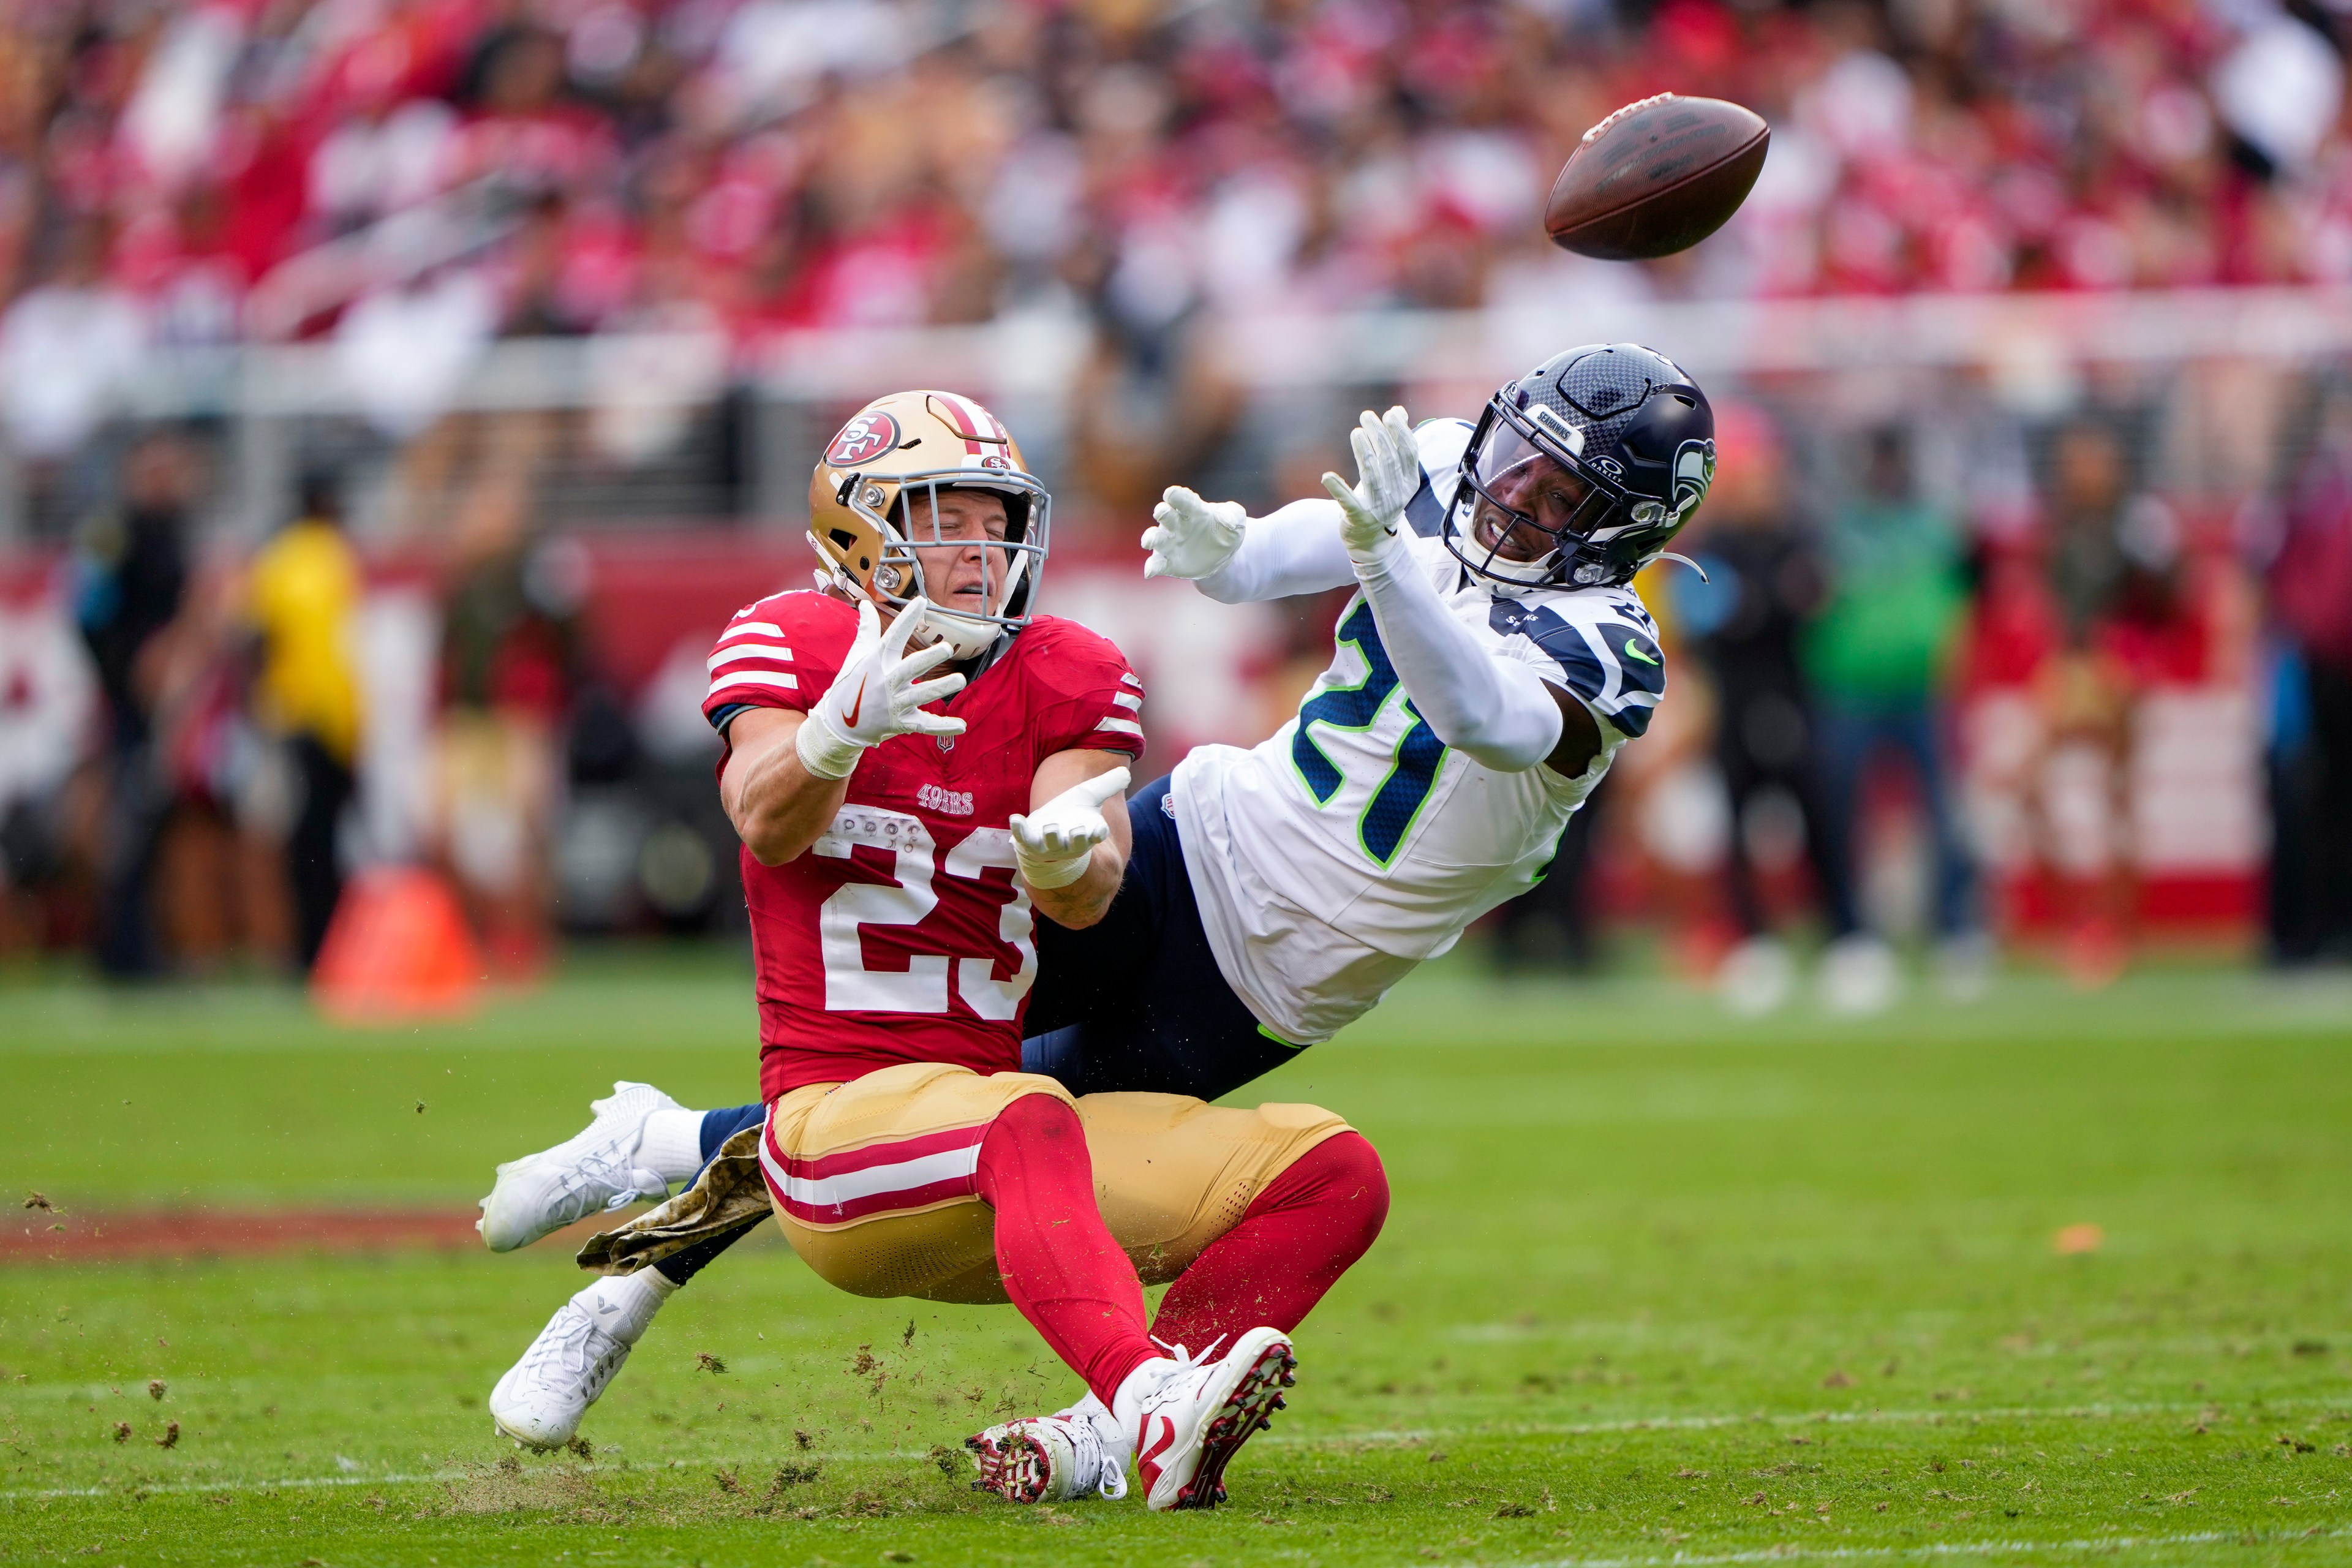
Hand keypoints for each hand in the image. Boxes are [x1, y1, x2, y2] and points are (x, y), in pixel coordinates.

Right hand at [794, 597, 967, 780]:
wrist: (839, 723)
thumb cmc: (851, 683)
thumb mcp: (857, 654)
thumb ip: (867, 629)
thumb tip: (865, 603)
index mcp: (877, 661)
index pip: (893, 636)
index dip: (907, 619)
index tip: (921, 602)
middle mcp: (886, 681)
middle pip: (910, 668)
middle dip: (928, 658)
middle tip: (946, 648)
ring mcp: (894, 703)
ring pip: (920, 695)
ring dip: (940, 688)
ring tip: (960, 680)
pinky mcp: (900, 723)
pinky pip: (924, 725)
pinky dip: (942, 727)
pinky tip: (961, 725)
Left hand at [1008, 765, 1129, 889]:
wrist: (1049, 834)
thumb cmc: (1073, 815)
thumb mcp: (1090, 797)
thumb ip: (1107, 785)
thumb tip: (1126, 772)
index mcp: (1088, 832)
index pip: (1096, 834)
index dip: (1098, 832)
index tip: (1100, 830)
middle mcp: (1070, 842)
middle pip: (1076, 844)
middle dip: (1076, 839)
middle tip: (1078, 832)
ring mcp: (1049, 845)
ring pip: (1050, 844)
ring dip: (1051, 837)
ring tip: (1051, 827)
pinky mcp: (1029, 844)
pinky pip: (1023, 839)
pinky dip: (1019, 831)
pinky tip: (1015, 818)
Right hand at [1142, 487, 1246, 579]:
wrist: (1222, 557)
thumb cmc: (1225, 531)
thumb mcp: (1236, 519)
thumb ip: (1233, 515)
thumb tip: (1227, 519)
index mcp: (1192, 509)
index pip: (1183, 499)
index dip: (1177, 496)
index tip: (1171, 494)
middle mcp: (1176, 524)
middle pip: (1166, 515)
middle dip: (1162, 512)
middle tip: (1161, 512)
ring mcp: (1170, 542)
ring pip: (1156, 538)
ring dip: (1151, 538)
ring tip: (1148, 542)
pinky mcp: (1168, 562)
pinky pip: (1157, 564)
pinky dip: (1152, 567)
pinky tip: (1149, 572)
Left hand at [1321, 405, 1419, 568]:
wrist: (1373, 540)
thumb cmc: (1382, 497)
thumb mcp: (1394, 472)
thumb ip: (1396, 442)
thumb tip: (1399, 410)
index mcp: (1409, 482)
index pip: (1408, 453)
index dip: (1400, 432)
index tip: (1388, 414)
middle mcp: (1397, 495)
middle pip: (1389, 460)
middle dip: (1379, 435)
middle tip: (1366, 416)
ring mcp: (1378, 508)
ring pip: (1372, 476)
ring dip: (1364, 452)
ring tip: (1356, 432)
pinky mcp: (1357, 518)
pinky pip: (1347, 502)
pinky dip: (1337, 489)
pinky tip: (1327, 476)